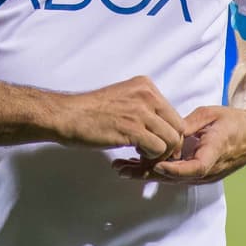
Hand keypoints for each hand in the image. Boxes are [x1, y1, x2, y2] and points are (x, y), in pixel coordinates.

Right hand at [55, 76, 184, 160]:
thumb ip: (144, 107)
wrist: (67, 115)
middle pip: (178, 128)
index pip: (175, 115)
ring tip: (142, 157)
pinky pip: (158, 149)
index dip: (169, 135)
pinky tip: (134, 156)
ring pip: (171, 140)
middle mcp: (147, 95)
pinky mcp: (132, 129)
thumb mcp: (124, 98)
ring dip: (160, 155)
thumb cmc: (90, 112)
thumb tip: (162, 127)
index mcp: (146, 86)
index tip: (156, 145)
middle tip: (153, 156)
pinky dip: (150, 159)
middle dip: (170, 147)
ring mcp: (140, 111)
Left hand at [112, 105, 245, 184]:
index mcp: (215, 153)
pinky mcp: (198, 174)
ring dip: (146, 173)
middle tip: (122, 169)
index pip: (194, 168)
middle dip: (147, 173)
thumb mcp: (210, 115)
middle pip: (175, 178)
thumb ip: (188, 124)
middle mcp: (209, 170)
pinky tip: (136, 165)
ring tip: (121, 168)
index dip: (173, 169)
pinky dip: (155, 170)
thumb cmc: (233, 121)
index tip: (154, 164)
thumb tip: (166, 128)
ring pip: (171, 178)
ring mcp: (203, 175)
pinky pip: (175, 175)